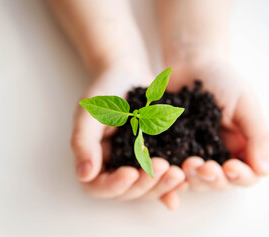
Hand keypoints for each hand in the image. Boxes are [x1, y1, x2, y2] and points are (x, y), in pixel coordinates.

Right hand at [71, 66, 185, 209]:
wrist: (129, 75)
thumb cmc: (105, 91)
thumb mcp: (90, 112)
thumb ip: (83, 142)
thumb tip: (84, 174)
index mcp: (93, 161)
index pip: (97, 187)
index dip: (114, 185)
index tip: (131, 172)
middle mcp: (114, 168)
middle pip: (127, 192)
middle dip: (145, 184)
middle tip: (162, 167)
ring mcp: (136, 166)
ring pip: (147, 189)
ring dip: (162, 186)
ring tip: (178, 173)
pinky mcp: (155, 159)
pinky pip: (162, 178)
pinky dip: (172, 184)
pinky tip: (184, 180)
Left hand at [167, 60, 268, 191]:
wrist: (190, 63)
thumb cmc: (222, 79)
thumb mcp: (245, 103)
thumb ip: (257, 135)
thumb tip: (264, 171)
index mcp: (241, 146)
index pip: (247, 175)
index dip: (240, 177)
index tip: (229, 166)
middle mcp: (218, 155)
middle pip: (219, 183)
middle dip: (212, 179)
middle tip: (201, 166)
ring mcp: (193, 153)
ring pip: (195, 181)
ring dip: (192, 178)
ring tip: (186, 164)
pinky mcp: (171, 149)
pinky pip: (171, 168)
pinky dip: (170, 173)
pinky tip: (166, 168)